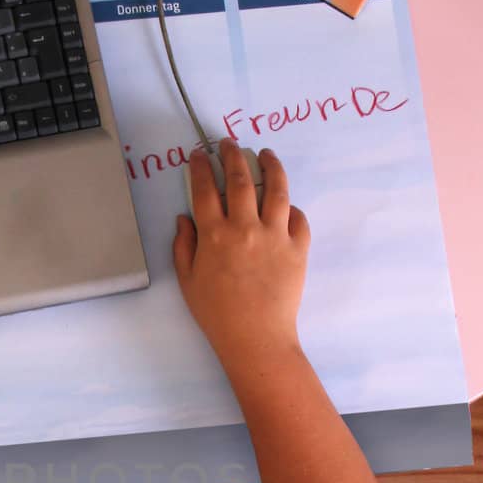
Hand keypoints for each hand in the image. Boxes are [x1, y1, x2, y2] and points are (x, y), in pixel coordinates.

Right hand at [172, 139, 308, 369]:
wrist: (256, 338)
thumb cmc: (217, 314)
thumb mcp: (188, 281)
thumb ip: (184, 246)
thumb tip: (185, 219)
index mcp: (214, 234)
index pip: (204, 188)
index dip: (200, 167)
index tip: (198, 155)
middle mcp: (245, 227)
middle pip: (240, 178)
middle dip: (232, 154)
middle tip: (228, 144)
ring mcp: (275, 235)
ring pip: (276, 188)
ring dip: (270, 165)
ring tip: (265, 154)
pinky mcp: (298, 248)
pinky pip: (298, 218)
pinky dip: (292, 208)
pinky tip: (286, 204)